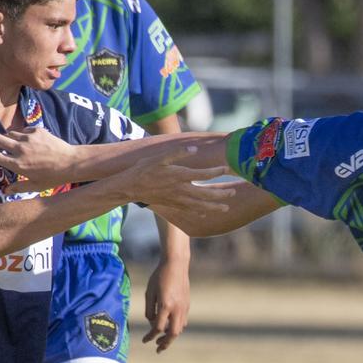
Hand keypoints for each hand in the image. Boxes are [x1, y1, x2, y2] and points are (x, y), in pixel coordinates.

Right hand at [0, 127, 76, 191]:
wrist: (71, 162)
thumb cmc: (52, 177)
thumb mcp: (35, 186)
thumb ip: (18, 188)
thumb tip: (5, 191)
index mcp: (17, 164)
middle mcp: (19, 149)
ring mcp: (28, 138)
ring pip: (9, 133)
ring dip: (4, 135)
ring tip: (1, 137)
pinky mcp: (36, 131)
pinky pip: (23, 130)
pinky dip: (20, 134)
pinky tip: (24, 139)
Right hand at [118, 146, 233, 216]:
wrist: (130, 187)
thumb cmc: (144, 169)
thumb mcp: (159, 156)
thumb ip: (177, 152)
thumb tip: (194, 149)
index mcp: (180, 175)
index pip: (204, 174)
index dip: (217, 171)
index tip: (227, 168)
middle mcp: (181, 189)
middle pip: (206, 194)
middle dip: (221, 194)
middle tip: (233, 193)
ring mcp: (177, 199)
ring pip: (200, 205)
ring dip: (214, 207)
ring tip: (225, 208)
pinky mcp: (172, 204)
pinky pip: (188, 210)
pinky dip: (199, 212)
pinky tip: (205, 214)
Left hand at [144, 259, 189, 352]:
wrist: (176, 264)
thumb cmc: (159, 277)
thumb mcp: (149, 292)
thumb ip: (150, 309)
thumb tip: (153, 322)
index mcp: (165, 305)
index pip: (158, 328)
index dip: (150, 336)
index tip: (145, 340)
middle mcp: (177, 308)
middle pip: (173, 333)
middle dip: (165, 343)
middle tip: (158, 349)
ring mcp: (184, 307)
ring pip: (180, 328)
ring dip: (171, 336)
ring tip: (162, 339)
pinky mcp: (187, 304)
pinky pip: (183, 320)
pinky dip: (176, 327)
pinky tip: (169, 326)